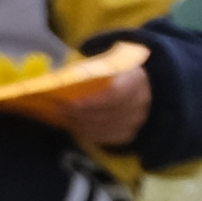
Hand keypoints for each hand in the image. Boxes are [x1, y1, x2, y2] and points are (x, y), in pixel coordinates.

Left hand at [39, 51, 158, 143]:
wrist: (142, 83)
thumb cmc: (117, 71)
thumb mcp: (108, 62)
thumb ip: (89, 70)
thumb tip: (59, 78)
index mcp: (136, 78)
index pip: (114, 94)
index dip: (91, 102)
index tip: (69, 102)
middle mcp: (141, 102)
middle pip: (108, 114)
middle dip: (80, 114)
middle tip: (59, 110)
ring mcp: (138, 120)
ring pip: (106, 129)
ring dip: (81, 125)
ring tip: (63, 117)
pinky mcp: (130, 133)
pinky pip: (108, 138)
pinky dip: (89, 134)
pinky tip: (75, 126)